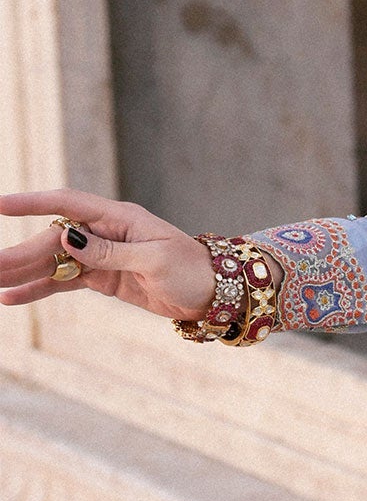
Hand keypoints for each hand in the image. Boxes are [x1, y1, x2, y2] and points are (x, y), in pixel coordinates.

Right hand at [0, 190, 215, 321]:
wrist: (212, 293)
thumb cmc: (190, 269)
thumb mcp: (154, 259)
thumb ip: (110, 251)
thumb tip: (68, 237)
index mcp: (119, 218)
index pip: (68, 204)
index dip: (33, 203)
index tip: (0, 206)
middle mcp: (105, 233)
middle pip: (52, 240)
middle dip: (18, 254)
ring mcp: (101, 255)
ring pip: (53, 262)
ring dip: (21, 272)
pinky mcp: (102, 278)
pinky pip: (63, 282)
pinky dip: (38, 289)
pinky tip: (11, 296)